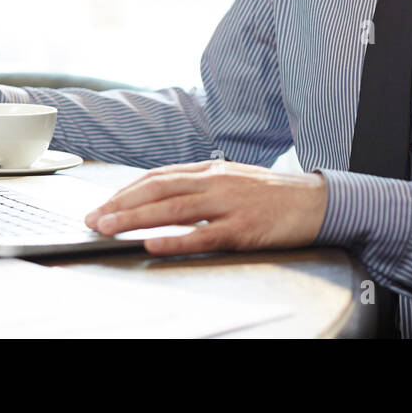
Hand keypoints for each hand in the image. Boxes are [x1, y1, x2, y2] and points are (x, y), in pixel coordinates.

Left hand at [83, 159, 327, 255]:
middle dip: (121, 204)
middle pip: (159, 189)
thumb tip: (163, 193)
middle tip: (94, 218)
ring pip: (173, 209)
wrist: (317, 201)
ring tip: (109, 228)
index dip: (127, 190)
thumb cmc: (273, 193)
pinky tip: (152, 243)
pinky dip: (175, 239)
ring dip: (135, 219)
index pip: (159, 176)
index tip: (103, 203)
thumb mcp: (233, 178)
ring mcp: (230, 204)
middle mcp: (216, 181)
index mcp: (211, 169)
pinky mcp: (244, 229)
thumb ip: (201, 184)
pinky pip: (203, 235)